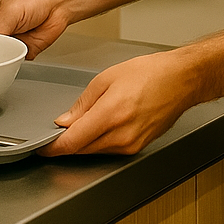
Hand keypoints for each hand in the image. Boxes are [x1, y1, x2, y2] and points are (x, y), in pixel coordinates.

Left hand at [38, 51, 198, 156]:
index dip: (52, 147)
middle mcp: (121, 135)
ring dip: (83, 142)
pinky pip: (109, 150)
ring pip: (95, 151)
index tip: (41, 147)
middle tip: (58, 131)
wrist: (182, 80)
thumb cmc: (151, 73)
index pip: (72, 142)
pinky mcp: (138, 148)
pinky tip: (102, 126)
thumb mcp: (108, 77)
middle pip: (81, 149)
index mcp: (111, 114)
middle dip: (66, 143)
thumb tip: (65, 121)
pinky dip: (99, 142)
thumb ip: (83, 102)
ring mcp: (131, 145)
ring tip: (85, 121)